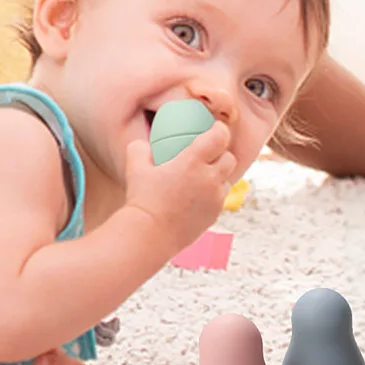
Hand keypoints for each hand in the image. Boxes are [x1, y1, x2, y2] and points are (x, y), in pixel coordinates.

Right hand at [124, 121, 236, 253]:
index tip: (216, 128)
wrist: (150, 235)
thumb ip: (139, 149)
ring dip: (219, 175)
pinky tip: (198, 196)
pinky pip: (220, 199)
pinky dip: (213, 194)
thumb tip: (143, 144)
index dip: (220, 130)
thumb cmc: (142, 200)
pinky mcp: (215, 214)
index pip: (220, 137)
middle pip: (229, 158)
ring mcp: (215, 198)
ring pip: (227, 180)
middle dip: (221, 154)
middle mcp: (209, 178)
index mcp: (193, 161)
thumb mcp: (134, 168)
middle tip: (209, 154)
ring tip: (202, 177)